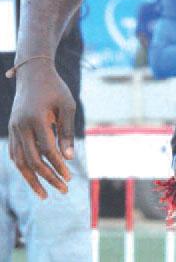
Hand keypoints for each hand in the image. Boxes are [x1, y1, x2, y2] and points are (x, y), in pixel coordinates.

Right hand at [8, 59, 75, 198]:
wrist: (33, 74)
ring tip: (45, 194)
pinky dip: (24, 168)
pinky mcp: (12, 130)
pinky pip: (15, 155)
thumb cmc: (55, 89)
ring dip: (32, 179)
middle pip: (33, 160)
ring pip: (20, 161)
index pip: (47, 149)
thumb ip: (67, 131)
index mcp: (36, 119)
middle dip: (49, 177)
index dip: (58, 165)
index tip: (69, 177)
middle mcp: (21, 126)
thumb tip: (69, 158)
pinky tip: (34, 178)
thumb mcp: (67, 106)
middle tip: (63, 189)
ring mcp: (14, 129)